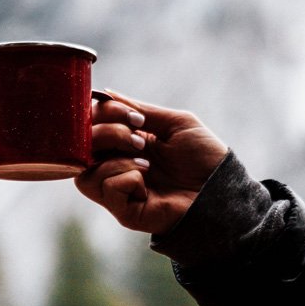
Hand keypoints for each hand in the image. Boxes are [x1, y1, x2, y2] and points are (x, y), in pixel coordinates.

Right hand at [75, 91, 227, 233]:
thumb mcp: (175, 123)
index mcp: (125, 144)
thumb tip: (105, 94)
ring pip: (85, 171)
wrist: (223, 191)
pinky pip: (104, 188)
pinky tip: (145, 180)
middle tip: (138, 138)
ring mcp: (118, 190)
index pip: (91, 126)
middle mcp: (115, 166)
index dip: (102, 114)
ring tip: (144, 161)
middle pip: (81, 147)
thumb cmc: (205, 158)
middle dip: (108, 134)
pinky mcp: (124, 211)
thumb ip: (140, 110)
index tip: (132, 116)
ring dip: (114, 158)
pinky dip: (123, 177)